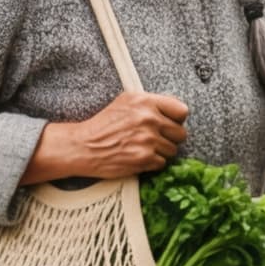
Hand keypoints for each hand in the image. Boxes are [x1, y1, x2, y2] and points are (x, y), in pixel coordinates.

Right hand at [27, 87, 190, 183]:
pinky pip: (162, 163)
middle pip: (180, 133)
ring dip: (160, 152)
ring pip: (172, 150)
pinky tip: (138, 157)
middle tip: (155, 139)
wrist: (82, 146)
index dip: (177, 120)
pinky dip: (152, 163)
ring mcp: (147, 139)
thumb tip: (175, 110)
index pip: (182, 111)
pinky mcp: (144, 158)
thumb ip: (150, 103)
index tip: (169, 124)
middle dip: (169, 138)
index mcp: (145, 102)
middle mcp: (149, 119)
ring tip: (143, 148)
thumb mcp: (125, 102)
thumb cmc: (103, 125)